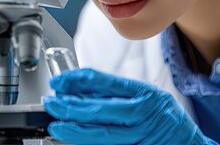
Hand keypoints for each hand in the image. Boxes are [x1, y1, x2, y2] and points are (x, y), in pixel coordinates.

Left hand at [44, 68, 216, 144]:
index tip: (60, 81)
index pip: (105, 82)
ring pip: (104, 135)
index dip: (79, 81)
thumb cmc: (168, 120)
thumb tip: (81, 93)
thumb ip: (119, 96)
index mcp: (145, 93)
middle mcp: (145, 113)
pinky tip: (76, 143)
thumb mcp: (148, 98)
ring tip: (57, 126)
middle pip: (101, 110)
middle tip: (52, 103)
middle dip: (71, 106)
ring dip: (76, 130)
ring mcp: (142, 136)